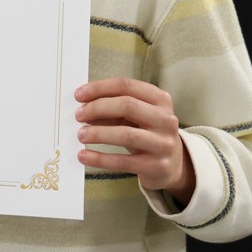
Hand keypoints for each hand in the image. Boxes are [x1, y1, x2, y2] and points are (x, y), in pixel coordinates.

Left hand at [75, 77, 194, 205]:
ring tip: (81, 135)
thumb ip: (112, 109)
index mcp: (160, 99)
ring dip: (98, 133)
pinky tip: (84, 156)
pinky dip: (100, 158)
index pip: (126, 85)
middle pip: (127, 105)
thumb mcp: (135, 116)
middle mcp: (166, 119)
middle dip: (98, 108)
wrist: (173, 164)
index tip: (79, 94)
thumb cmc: (147, 133)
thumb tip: (83, 107)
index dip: (100, 88)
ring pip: (126, 134)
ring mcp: (163, 143)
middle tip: (78, 115)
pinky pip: (123, 161)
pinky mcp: (156, 166)